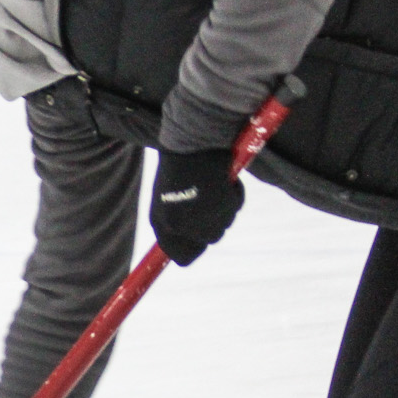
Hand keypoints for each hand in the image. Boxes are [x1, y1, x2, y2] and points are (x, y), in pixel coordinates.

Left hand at [149, 147, 243, 265]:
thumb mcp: (169, 196)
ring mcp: (204, 218)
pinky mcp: (224, 207)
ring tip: (211, 183)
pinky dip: (234, 192)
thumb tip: (192, 241)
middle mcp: (181, 227)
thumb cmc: (178, 164)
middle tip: (210, 199)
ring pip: (225, 223)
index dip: (193, 248)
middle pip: (208, 239)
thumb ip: (178, 220)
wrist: (191, 141)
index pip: (180, 256)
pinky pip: (236, 204)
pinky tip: (222, 176)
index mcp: (162, 223)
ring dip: (223, 207)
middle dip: (213, 223)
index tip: (200, 238)